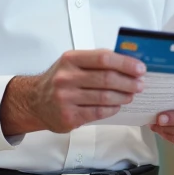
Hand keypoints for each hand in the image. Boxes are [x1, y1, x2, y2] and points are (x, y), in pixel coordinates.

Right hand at [0, 50, 145, 135]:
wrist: (34, 101)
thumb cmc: (59, 80)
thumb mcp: (72, 63)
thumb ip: (96, 61)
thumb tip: (128, 61)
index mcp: (70, 59)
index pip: (103, 58)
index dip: (125, 63)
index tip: (140, 68)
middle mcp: (66, 78)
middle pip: (106, 79)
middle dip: (128, 82)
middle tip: (140, 84)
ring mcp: (66, 98)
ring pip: (104, 97)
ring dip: (123, 96)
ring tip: (131, 95)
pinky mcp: (68, 116)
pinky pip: (98, 112)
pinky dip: (112, 109)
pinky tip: (117, 106)